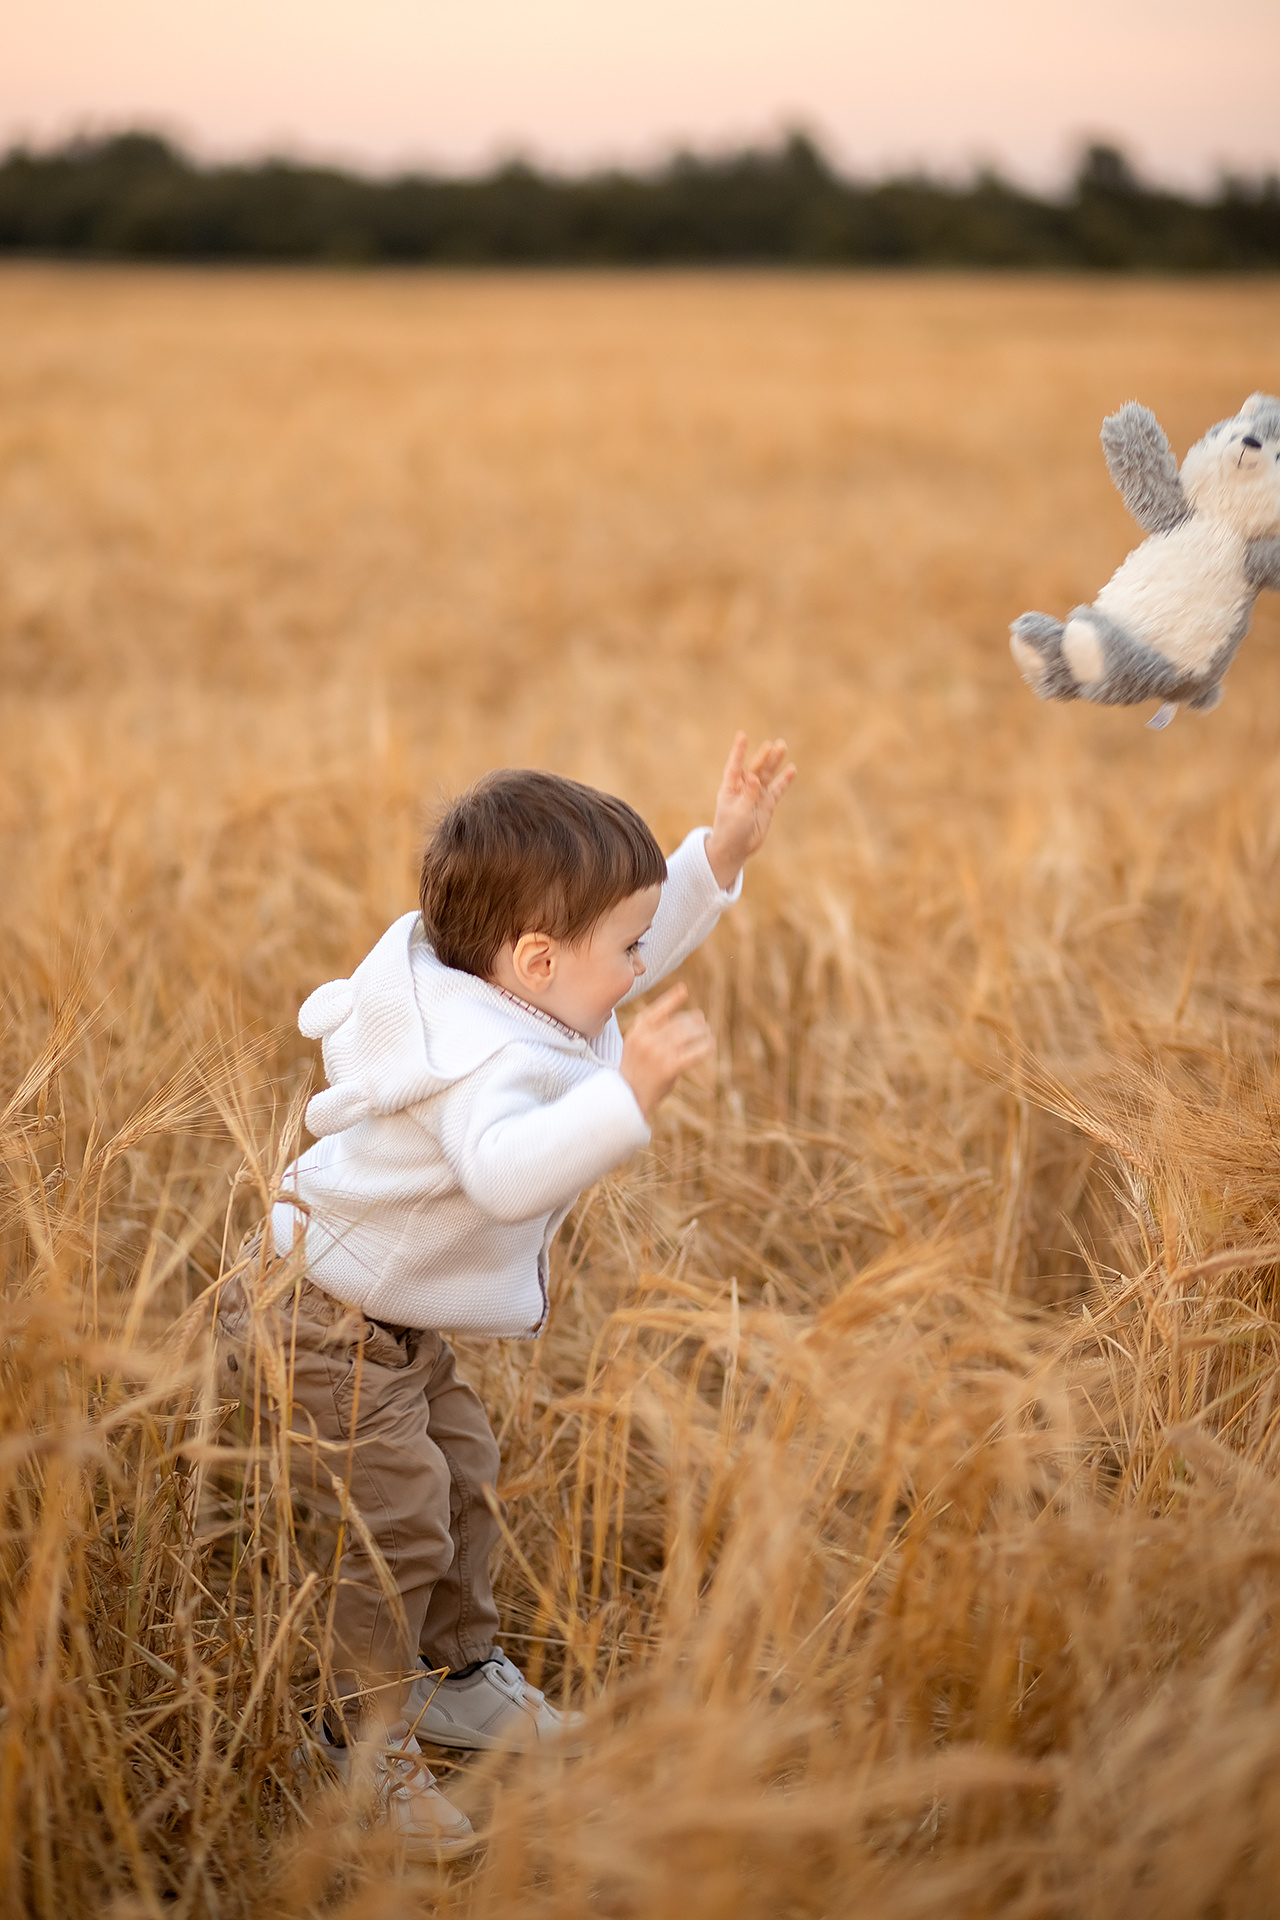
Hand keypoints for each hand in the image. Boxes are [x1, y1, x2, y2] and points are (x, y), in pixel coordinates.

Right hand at [620, 985, 713, 1120]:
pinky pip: (694, 1052)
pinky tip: (711, 1046)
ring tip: (707, 1035)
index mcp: (637, 1031)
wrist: (628, 1097)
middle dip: (694, 1022)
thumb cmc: (637, 1070)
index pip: (656, 1010)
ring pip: (688, 1035)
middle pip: (679, 1023)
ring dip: (702, 1033)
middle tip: (704, 1025)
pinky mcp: (670, 1067)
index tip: (683, 990)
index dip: (671, 999)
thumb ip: (656, 1029)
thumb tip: (694, 1016)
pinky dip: (706, 1047)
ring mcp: (658, 1053)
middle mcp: (646, 1039)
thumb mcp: (637, 1044)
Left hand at [704, 733, 795, 889]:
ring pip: (767, 775)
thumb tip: (755, 778)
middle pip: (755, 768)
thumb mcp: (738, 813)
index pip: (735, 766)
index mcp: (730, 788)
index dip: (739, 751)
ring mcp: (756, 794)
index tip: (743, 736)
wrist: (736, 848)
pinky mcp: (767, 803)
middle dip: (764, 756)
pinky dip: (784, 780)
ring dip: (774, 762)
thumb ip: (748, 795)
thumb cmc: (730, 830)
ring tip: (782, 746)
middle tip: (773, 744)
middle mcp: (744, 787)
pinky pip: (777, 789)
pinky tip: (791, 769)